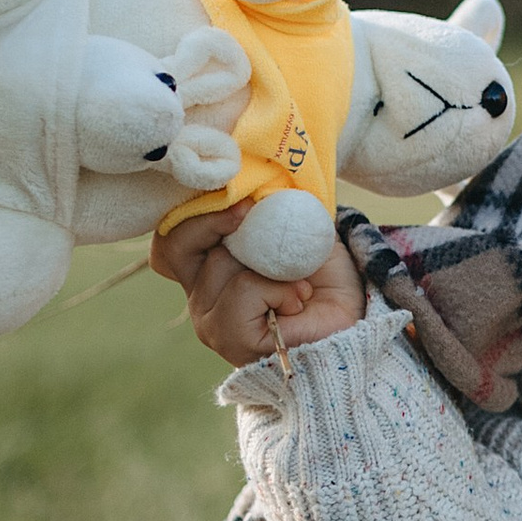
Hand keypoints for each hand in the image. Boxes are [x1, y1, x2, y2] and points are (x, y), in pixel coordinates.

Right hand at [151, 202, 368, 365]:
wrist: (352, 315)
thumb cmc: (322, 274)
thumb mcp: (293, 227)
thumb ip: (266, 208)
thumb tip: (252, 181)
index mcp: (207, 271)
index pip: (169, 241)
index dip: (192, 215)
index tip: (239, 202)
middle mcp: (200, 298)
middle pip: (178, 246)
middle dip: (216, 222)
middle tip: (253, 214)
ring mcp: (210, 322)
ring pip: (219, 265)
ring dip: (270, 265)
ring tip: (298, 284)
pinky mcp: (231, 340)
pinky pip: (243, 290)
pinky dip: (277, 288)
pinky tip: (296, 302)